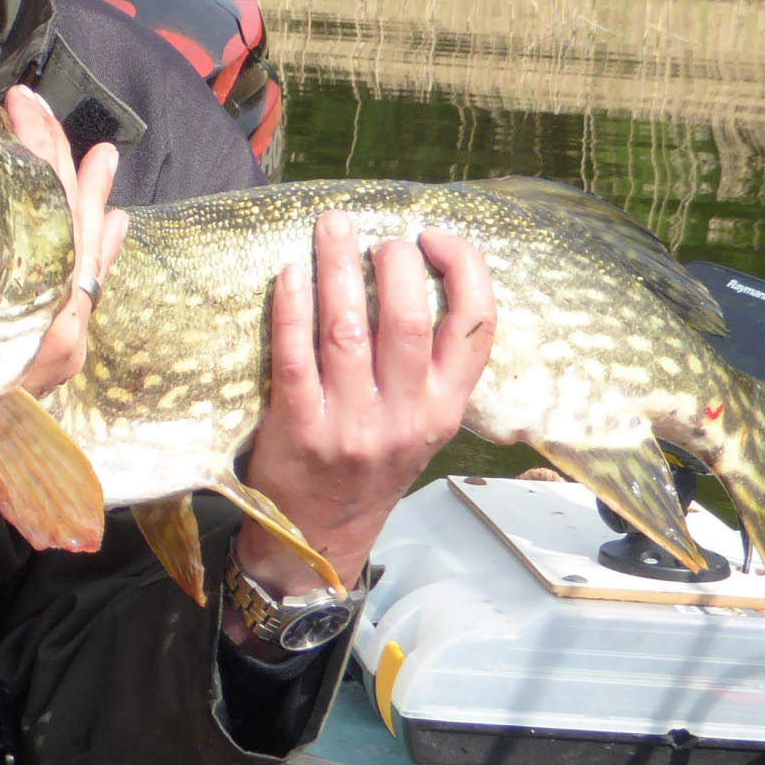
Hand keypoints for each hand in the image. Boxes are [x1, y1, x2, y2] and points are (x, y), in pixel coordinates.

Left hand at [232, 213, 494, 618]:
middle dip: (393, 260)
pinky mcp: (299, 427)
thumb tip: (418, 271)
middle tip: (375, 235)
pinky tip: (288, 273)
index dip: (464, 271)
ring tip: (331, 227)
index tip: (436, 236)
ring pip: (348, 328)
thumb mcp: (422, 425)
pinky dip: (292, 307)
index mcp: (446, 409)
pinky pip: (294, 354)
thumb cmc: (372, 464)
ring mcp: (352, 423)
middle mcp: (406, 416)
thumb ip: (429, 365)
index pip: (476, 329)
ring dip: (337, 266)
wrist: (319, 536)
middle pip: (407, 318)